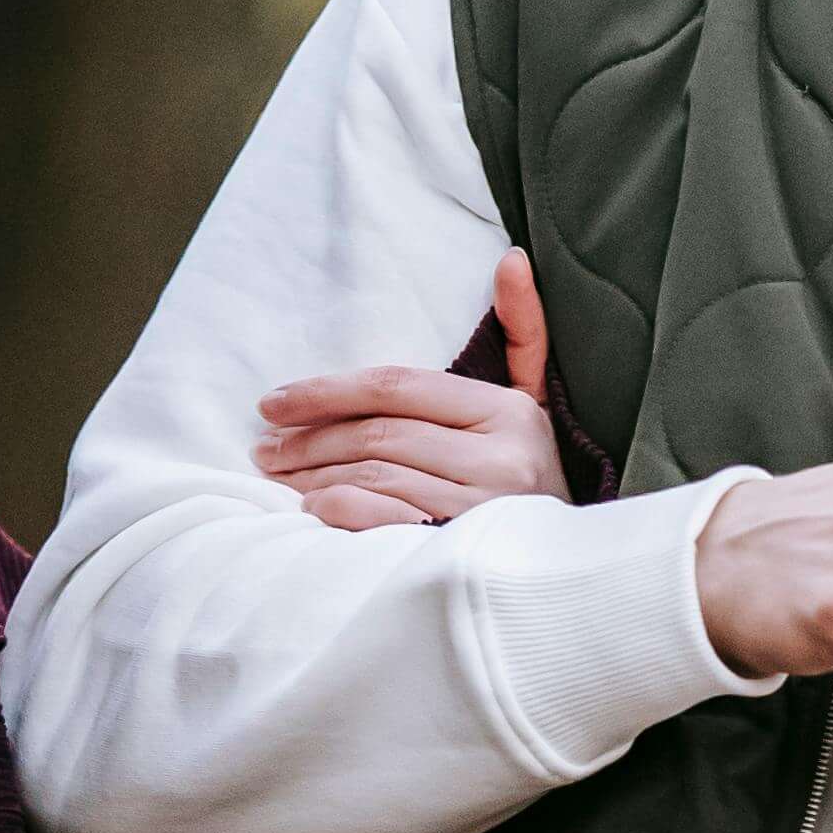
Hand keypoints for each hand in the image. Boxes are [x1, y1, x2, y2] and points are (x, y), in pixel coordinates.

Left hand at [258, 250, 571, 528]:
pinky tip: (311, 511)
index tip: (275, 402)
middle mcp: (500, 460)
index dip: (327, 391)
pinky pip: (380, 523)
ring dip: (312, 477)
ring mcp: (480, 512)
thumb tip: (511, 259)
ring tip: (278, 478)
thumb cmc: (536, 479)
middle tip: (264, 447)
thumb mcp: (537, 403)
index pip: (398, 387)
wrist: (569, 573)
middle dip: (308, 439)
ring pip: (372, 478)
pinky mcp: (458, 553)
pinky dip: (337, 513)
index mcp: (510, 414)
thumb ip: (522, 334)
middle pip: (378, 434)